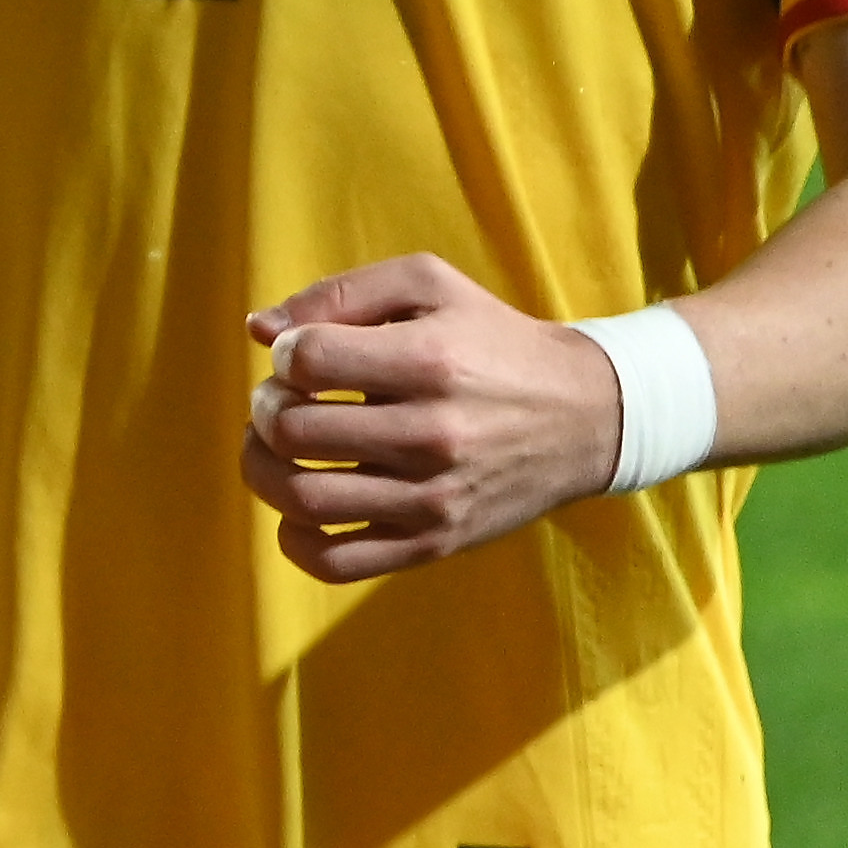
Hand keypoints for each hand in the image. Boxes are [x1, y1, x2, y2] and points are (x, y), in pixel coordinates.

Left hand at [241, 254, 625, 581]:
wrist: (586, 416)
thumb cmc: (492, 341)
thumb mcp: (429, 286)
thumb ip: (339, 294)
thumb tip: (260, 330)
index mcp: (431, 362)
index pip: (308, 362)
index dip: (285, 355)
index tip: (301, 356)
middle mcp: (433, 434)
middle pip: (293, 431)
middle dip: (265, 408)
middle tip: (281, 400)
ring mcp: (433, 497)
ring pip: (302, 499)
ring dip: (263, 468)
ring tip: (278, 447)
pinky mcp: (435, 542)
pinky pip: (335, 561)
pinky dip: (294, 538)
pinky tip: (301, 506)